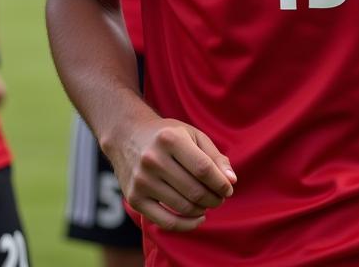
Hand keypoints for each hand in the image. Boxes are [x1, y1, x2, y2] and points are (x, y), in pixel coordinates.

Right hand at [108, 115, 236, 231]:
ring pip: (183, 206)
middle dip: (214, 198)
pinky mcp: (134, 199)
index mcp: (171, 139)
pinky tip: (198, 218)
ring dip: (203, 209)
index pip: (204, 169)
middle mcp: (154, 159)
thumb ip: (214, 156)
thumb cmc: (167, 135)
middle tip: (220, 198)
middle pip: (195, 190)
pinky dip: (187, 224)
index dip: (220, 183)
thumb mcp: (192, 135)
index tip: (229, 188)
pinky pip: (166, 222)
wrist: (127, 135)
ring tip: (208, 203)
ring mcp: (142, 180)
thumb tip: (231, 181)